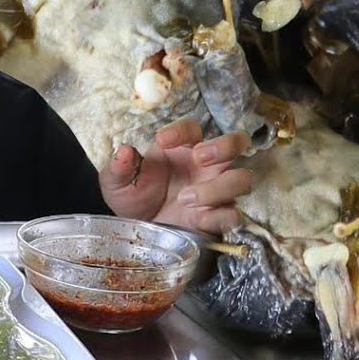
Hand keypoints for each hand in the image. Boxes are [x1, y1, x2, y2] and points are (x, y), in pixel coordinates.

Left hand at [99, 117, 252, 235]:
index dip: (182, 130)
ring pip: (241, 178)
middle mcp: (206, 165)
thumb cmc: (133, 198)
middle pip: (236, 142)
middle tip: (199, 157)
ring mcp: (216, 191)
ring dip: (218, 186)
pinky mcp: (218, 218)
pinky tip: (196, 219)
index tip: (162, 140)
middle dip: (222, 146)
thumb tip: (123, 151)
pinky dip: (219, 216)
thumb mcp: (117, 183)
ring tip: (186, 198)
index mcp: (183, 148)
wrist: (138, 232)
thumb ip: (119, 168)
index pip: (193, 127)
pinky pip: (233, 215)